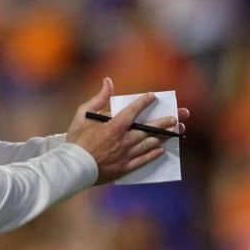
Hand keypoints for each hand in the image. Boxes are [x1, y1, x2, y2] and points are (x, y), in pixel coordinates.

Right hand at [66, 77, 189, 184]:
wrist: (72, 168)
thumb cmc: (75, 140)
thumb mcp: (83, 114)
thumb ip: (99, 98)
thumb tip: (108, 81)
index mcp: (113, 126)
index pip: (134, 110)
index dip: (144, 102)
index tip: (153, 96)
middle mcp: (123, 140)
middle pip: (149, 128)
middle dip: (165, 121)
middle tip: (177, 117)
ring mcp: (125, 155)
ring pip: (150, 144)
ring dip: (164, 137)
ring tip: (176, 132)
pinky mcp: (124, 168)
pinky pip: (143, 160)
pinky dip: (153, 154)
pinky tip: (161, 150)